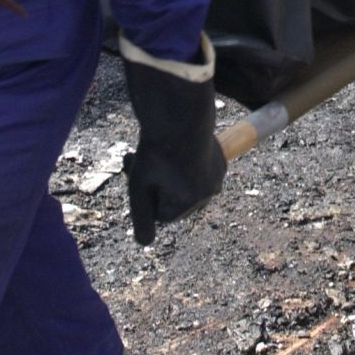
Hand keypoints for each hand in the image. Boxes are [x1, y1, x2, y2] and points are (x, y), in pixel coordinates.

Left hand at [122, 36, 225, 245]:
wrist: (180, 111)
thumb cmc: (156, 149)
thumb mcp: (139, 186)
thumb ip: (141, 218)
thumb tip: (143, 243)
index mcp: (191, 201)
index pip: (160, 214)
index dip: (144, 195)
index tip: (135, 172)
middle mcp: (209, 192)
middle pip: (173, 200)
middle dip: (155, 185)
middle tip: (138, 160)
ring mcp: (217, 175)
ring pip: (184, 185)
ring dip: (167, 175)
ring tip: (153, 153)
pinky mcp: (220, 159)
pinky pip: (196, 171)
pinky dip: (183, 164)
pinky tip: (173, 146)